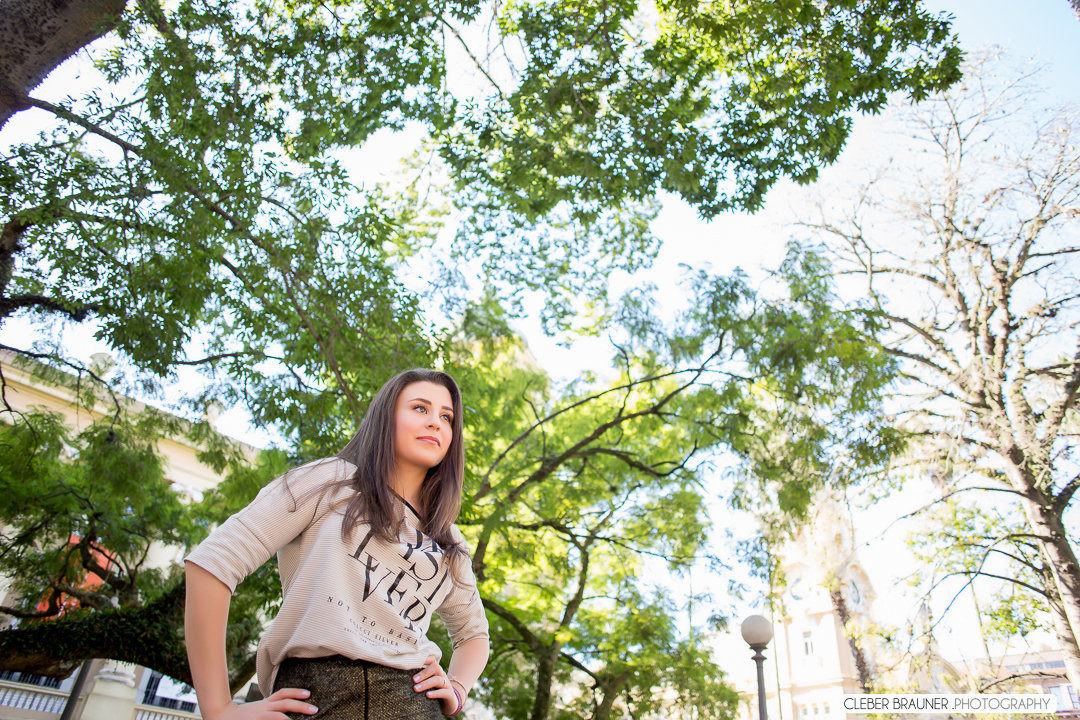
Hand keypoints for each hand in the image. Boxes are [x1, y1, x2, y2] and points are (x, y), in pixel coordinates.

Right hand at [201, 688, 318, 719]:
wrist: (220, 717)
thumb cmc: (242, 717)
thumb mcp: (257, 711)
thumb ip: (270, 709)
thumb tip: (285, 711)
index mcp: (265, 704)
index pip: (282, 694)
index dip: (296, 692)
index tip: (308, 693)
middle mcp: (263, 708)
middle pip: (284, 703)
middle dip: (300, 706)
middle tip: (315, 709)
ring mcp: (259, 716)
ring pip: (278, 716)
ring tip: (306, 719)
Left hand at [413, 654, 462, 715]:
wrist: (449, 702)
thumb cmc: (434, 690)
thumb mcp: (427, 682)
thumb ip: (418, 677)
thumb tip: (400, 673)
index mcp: (435, 670)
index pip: (431, 659)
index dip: (423, 658)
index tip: (412, 662)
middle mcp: (441, 674)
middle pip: (435, 667)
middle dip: (424, 673)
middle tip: (413, 680)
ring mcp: (447, 684)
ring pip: (438, 680)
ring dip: (426, 684)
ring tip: (416, 689)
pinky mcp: (450, 694)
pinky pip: (444, 692)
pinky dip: (435, 693)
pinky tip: (427, 695)